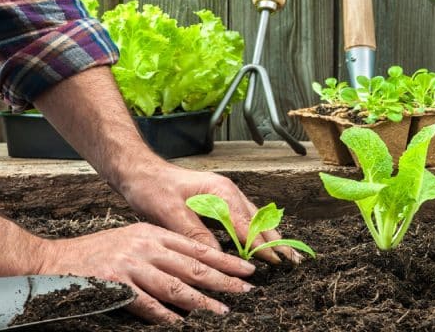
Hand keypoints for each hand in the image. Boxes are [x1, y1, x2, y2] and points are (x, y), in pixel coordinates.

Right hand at [38, 222, 255, 322]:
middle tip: (245, 291)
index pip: (197, 247)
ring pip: (175, 286)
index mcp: (152, 234)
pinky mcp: (116, 284)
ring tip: (222, 312)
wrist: (55, 261)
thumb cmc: (97, 253)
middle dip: (223, 280)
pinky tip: (181, 323)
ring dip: (201, 301)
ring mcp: (131, 265)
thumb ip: (160, 251)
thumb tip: (191, 268)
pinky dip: (166, 315)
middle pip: (192, 266)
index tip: (245, 269)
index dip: (224, 260)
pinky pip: (147, 304)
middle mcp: (145, 247)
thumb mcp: (132, 240)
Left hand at [120, 163, 299, 263]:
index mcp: (221, 192)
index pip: (247, 225)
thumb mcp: (171, 213)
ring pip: (254, 218)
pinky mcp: (218, 200)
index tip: (276, 262)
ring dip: (269, 236)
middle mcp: (228, 192)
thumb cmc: (153, 188)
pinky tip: (260, 241)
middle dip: (276, 240)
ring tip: (285, 253)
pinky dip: (255, 231)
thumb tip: (217, 257)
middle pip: (258, 220)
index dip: (262, 245)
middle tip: (293, 260)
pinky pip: (243, 217)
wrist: (141, 172)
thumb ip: (196, 234)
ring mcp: (224, 195)